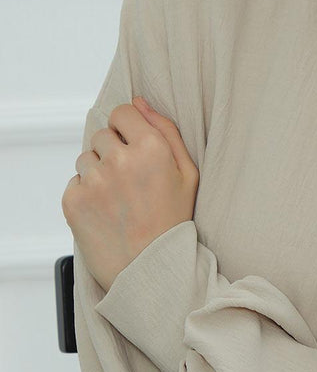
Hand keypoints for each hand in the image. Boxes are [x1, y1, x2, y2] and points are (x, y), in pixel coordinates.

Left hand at [62, 96, 199, 292]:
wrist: (151, 269)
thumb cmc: (173, 220)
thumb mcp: (188, 173)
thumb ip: (166, 130)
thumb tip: (138, 102)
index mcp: (152, 148)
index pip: (122, 112)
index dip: (128, 129)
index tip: (134, 148)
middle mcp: (120, 160)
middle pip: (103, 135)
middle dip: (113, 152)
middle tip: (130, 182)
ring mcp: (94, 181)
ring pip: (86, 158)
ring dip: (98, 173)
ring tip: (118, 199)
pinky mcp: (74, 200)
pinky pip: (75, 182)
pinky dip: (86, 194)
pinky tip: (106, 212)